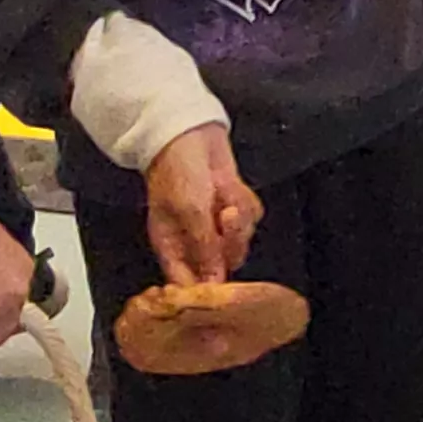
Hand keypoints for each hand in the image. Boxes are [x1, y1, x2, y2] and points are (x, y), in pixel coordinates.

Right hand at [141, 123, 260, 287]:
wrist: (190, 131)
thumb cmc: (178, 169)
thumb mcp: (190, 212)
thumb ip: (204, 249)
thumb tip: (214, 283)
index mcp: (172, 247)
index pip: (187, 284)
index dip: (205, 290)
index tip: (222, 289)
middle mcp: (193, 241)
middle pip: (221, 266)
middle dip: (230, 244)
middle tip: (226, 218)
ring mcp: (214, 225)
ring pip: (240, 243)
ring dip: (239, 222)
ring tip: (227, 200)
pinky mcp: (232, 208)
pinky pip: (250, 220)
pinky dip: (245, 204)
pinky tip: (231, 188)